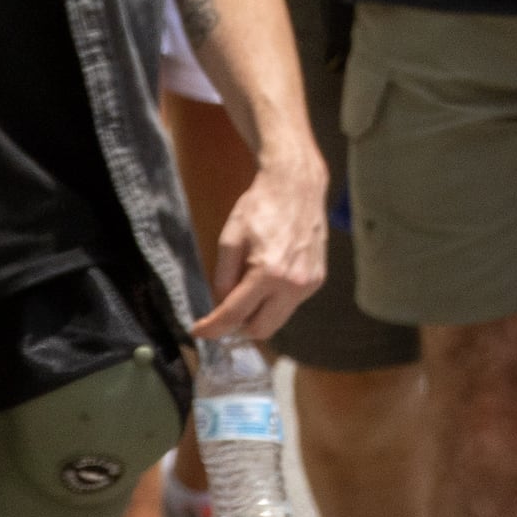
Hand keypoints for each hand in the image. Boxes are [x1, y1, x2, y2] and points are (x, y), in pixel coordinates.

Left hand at [196, 148, 325, 339]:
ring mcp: (309, 283)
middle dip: (237, 328)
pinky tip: (268, 279)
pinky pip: (290, 304)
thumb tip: (223, 304)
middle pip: (261, 330)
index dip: (213, 328)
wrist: (297, 186)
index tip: (199, 331)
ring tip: (246, 293)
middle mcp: (293, 284)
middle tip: (222, 315)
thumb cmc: (260, 207)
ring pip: (278, 320)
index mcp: (268, 273)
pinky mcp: (318, 279)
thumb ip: (223, 277)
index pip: (234, 315)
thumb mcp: (229, 239)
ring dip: (257, 316)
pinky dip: (274, 302)